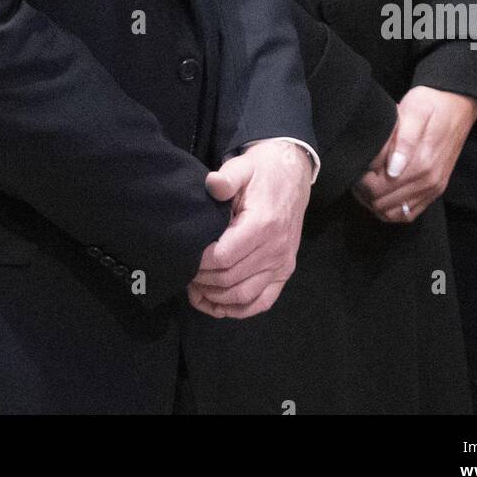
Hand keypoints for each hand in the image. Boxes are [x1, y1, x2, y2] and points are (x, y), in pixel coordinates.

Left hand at [187, 141, 310, 318]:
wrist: (292, 175)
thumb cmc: (263, 172)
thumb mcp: (243, 166)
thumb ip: (227, 177)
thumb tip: (212, 183)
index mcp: (263, 224)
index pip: (224, 257)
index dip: (200, 262)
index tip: (185, 256)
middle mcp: (276, 249)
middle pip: (230, 279)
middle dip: (202, 280)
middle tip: (184, 272)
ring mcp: (282, 264)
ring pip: (244, 295)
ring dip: (216, 298)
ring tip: (195, 288)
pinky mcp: (285, 272)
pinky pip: (262, 302)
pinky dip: (238, 310)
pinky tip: (217, 305)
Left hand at [354, 86, 476, 224]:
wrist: (458, 104)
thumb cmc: (430, 103)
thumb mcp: (414, 111)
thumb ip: (404, 140)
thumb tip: (392, 170)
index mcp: (422, 163)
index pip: (380, 189)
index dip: (362, 182)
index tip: (357, 167)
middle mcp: (430, 181)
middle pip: (384, 204)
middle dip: (365, 193)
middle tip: (357, 174)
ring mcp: (433, 188)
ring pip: (396, 214)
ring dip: (376, 203)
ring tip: (366, 183)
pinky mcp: (435, 190)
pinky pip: (410, 213)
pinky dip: (392, 209)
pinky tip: (382, 192)